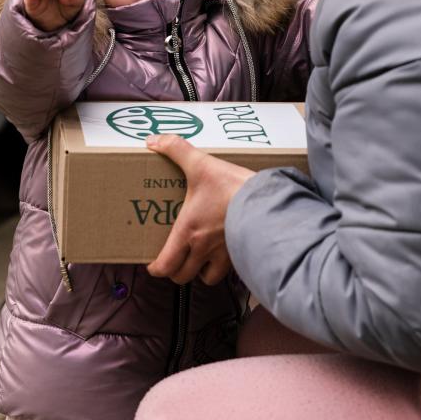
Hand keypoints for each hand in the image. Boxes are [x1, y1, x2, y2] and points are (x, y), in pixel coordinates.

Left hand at [146, 134, 254, 285]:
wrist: (267, 200)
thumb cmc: (232, 187)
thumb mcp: (200, 164)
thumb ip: (176, 149)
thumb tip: (154, 140)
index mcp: (188, 232)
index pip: (166, 265)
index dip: (156, 268)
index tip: (154, 264)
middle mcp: (204, 248)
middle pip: (183, 276)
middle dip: (176, 272)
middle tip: (175, 260)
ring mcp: (225, 254)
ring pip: (208, 278)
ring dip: (201, 273)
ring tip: (200, 260)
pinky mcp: (243, 252)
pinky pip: (231, 271)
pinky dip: (225, 267)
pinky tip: (225, 253)